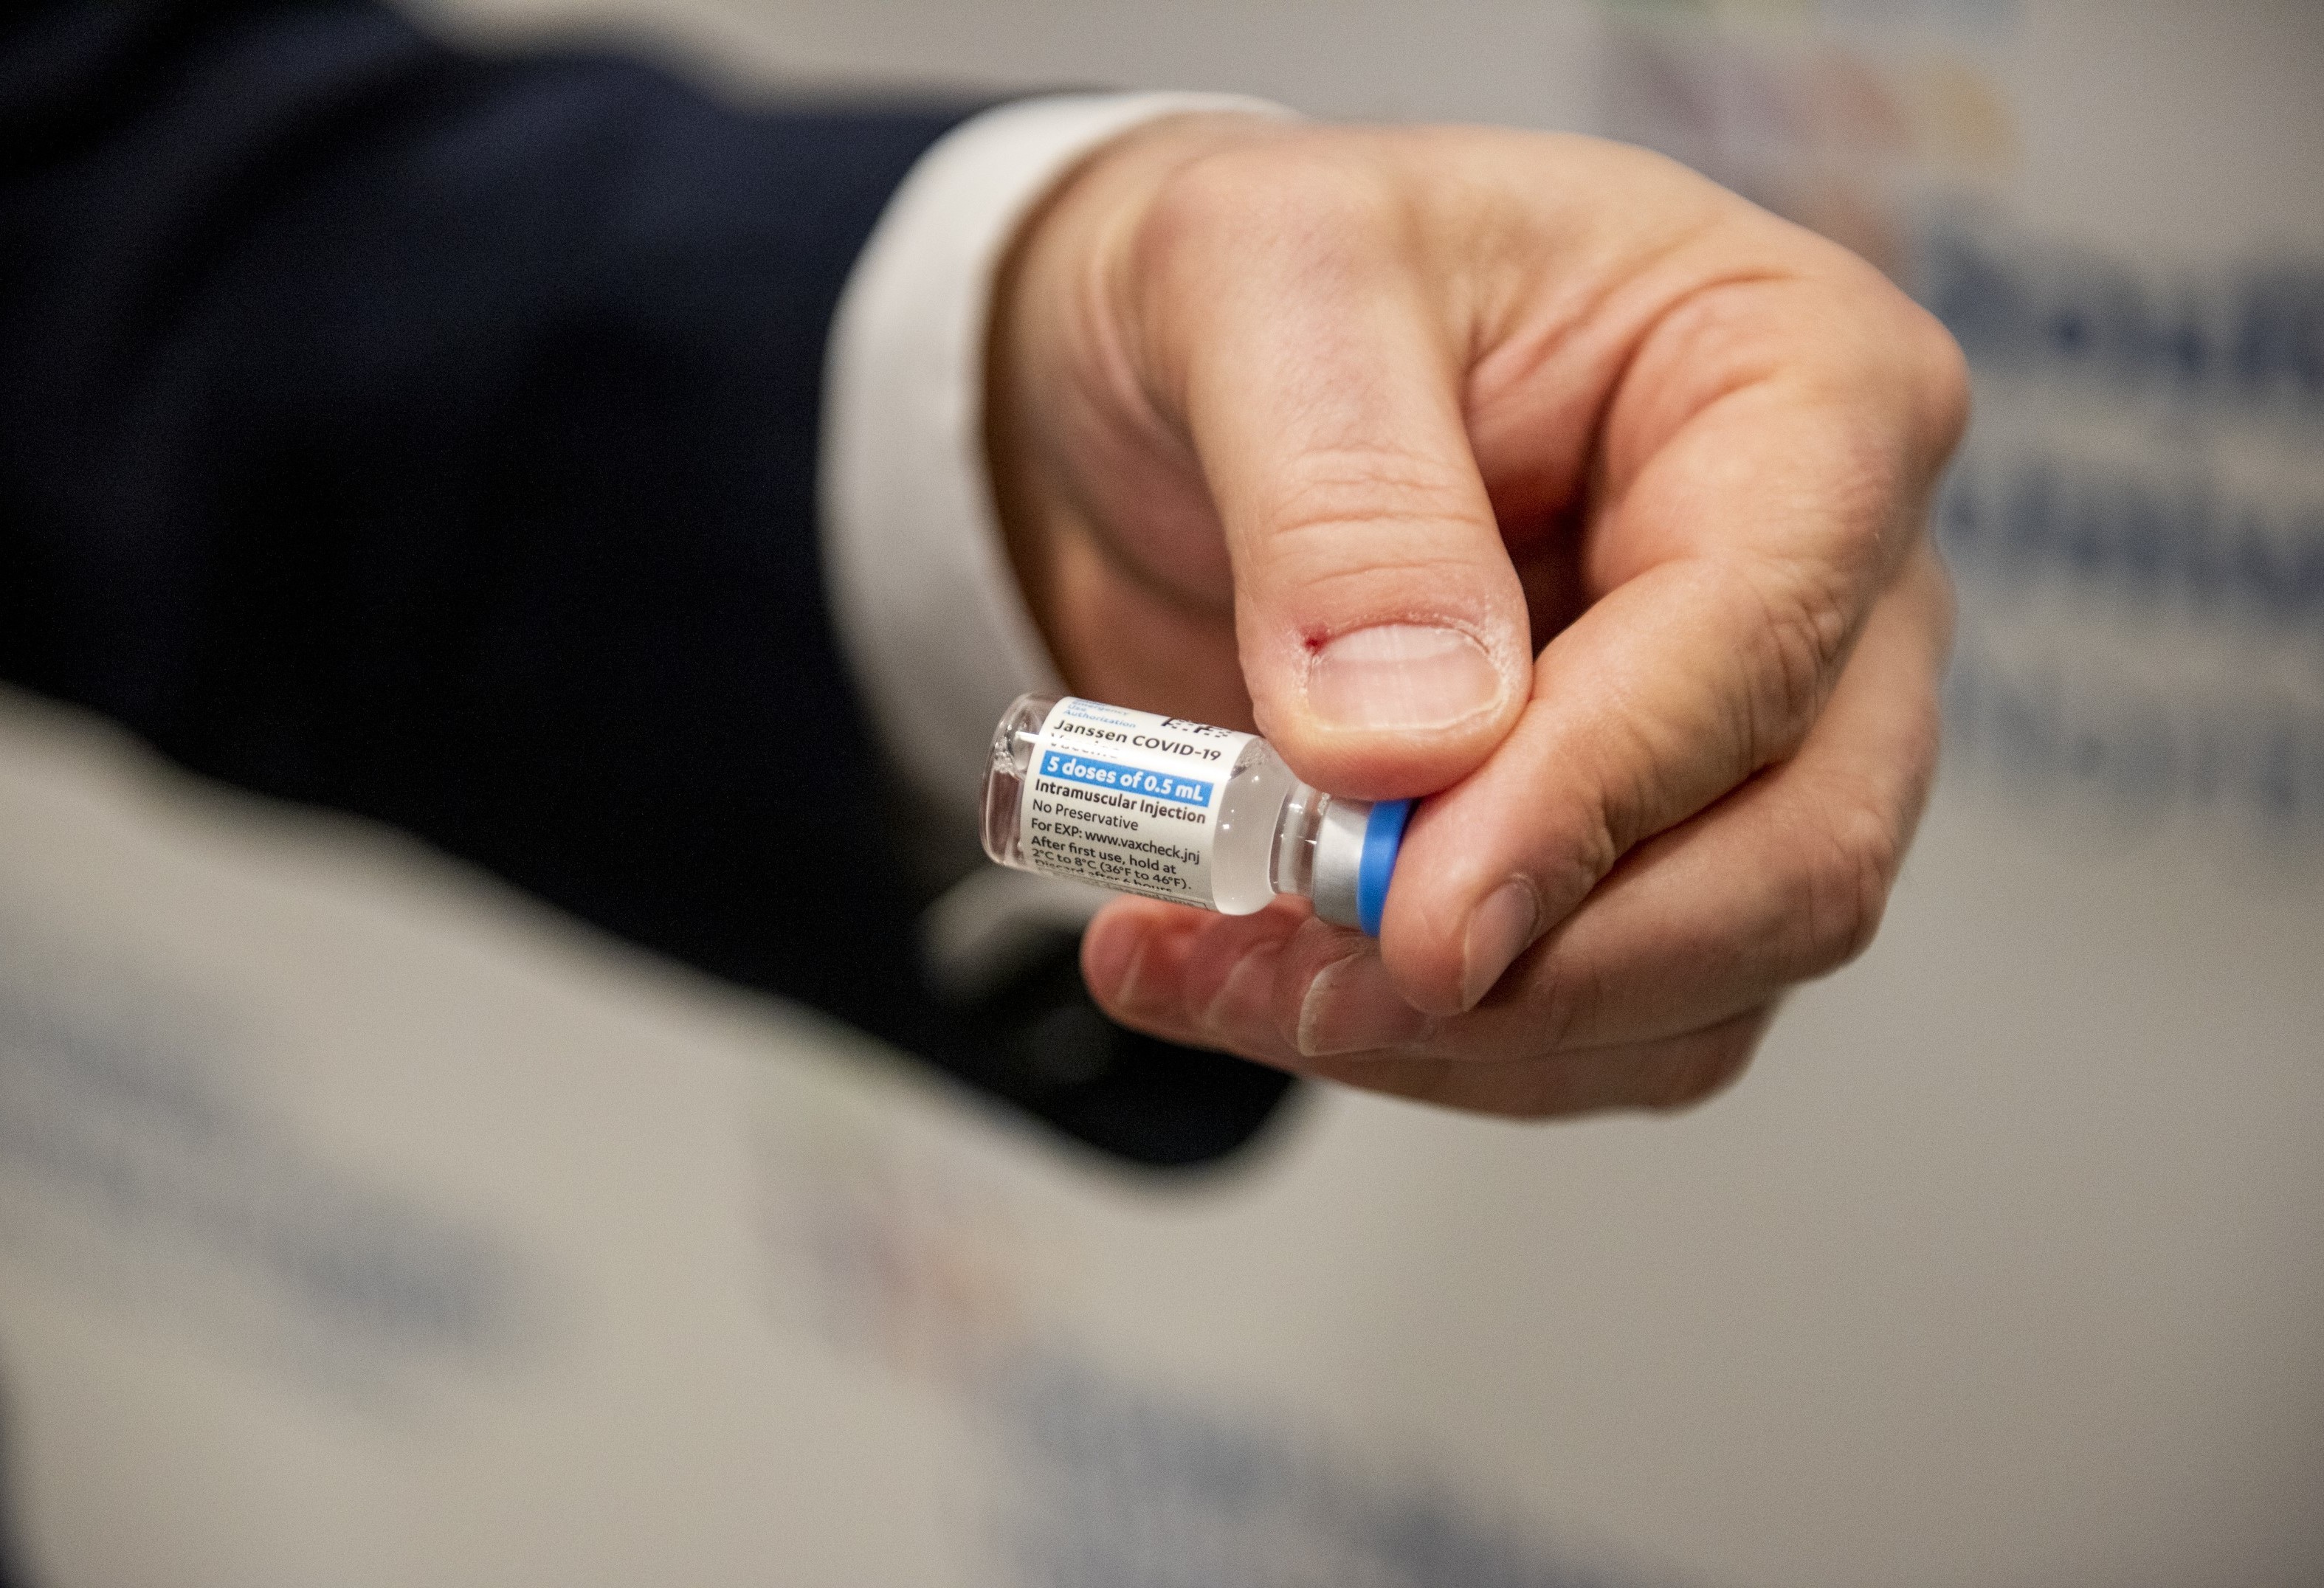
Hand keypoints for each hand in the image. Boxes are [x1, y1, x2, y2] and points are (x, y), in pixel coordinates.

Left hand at [985, 115, 1964, 1117]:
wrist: (1182, 381)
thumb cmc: (1267, 281)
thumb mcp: (1263, 291)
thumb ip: (1344, 503)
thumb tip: (1412, 746)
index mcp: (1800, 384)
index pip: (1760, 638)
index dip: (1592, 806)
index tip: (1419, 922)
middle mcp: (1821, 584)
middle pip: (1794, 859)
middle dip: (1543, 967)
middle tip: (1306, 984)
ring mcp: (1747, 741)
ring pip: (1701, 985)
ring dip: (1459, 1037)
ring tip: (1210, 968)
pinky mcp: (1638, 856)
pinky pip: (1592, 1024)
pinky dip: (1424, 1046)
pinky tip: (1244, 980)